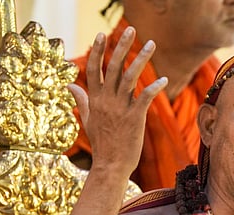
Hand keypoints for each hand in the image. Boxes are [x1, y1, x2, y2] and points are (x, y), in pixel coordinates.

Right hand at [67, 27, 167, 178]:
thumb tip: (69, 85)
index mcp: (95, 100)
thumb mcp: (86, 120)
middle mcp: (106, 101)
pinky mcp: (135, 118)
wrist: (111, 166)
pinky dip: (154, 88)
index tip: (101, 35)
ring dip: (141, 59)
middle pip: (112, 67)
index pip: (93, 70)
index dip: (97, 51)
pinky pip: (145, 98)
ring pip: (129, 77)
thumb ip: (80, 100)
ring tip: (151, 44)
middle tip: (131, 30)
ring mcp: (120, 109)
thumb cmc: (102, 144)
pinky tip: (164, 80)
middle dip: (121, 47)